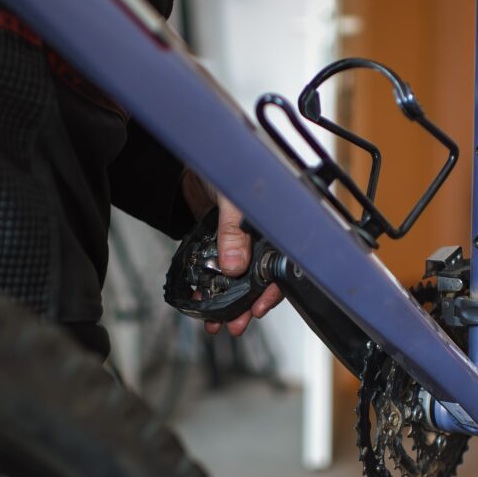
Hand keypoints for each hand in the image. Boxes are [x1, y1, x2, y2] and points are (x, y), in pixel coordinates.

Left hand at [182, 172, 282, 335]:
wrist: (195, 151)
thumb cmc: (226, 162)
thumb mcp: (233, 198)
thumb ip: (233, 232)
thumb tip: (234, 267)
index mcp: (279, 225)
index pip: (282, 266)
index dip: (272, 291)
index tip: (258, 309)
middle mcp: (264, 236)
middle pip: (260, 279)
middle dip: (246, 305)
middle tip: (235, 325)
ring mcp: (242, 241)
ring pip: (238, 279)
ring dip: (227, 302)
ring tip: (215, 322)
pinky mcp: (222, 242)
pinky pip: (218, 269)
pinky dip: (210, 286)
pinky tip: (201, 300)